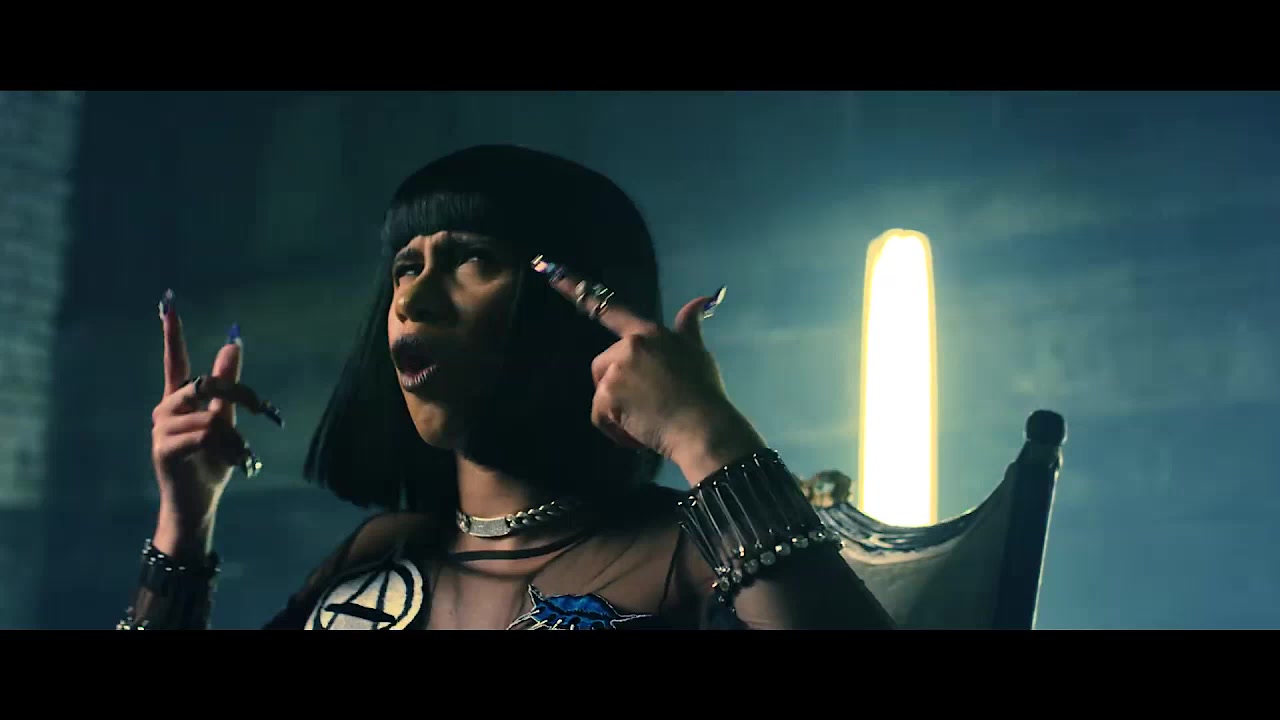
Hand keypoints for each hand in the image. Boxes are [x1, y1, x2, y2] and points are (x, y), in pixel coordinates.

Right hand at [151, 292, 272, 524]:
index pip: (175, 361)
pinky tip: (223, 461)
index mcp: (179, 402)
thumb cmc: (211, 464)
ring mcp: (161, 428)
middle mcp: (165, 410)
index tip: (168, 304)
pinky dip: (225, 448)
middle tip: (262, 409)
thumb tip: (232, 346)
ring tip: (232, 453)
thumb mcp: (226, 422)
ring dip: (233, 435)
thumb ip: (228, 388)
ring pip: (212, 414)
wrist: (197, 505)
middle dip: (240, 396)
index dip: (172, 333)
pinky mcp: (163, 448)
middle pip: (207, 384)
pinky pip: (206, 434)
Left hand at [533, 259, 765, 483]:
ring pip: (602, 393)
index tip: (549, 270)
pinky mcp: (608, 395)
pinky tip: (639, 431)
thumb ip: (689, 326)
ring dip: (617, 409)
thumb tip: (700, 299)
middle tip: (647, 403)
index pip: (611, 308)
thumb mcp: (697, 352)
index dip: (576, 288)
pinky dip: (615, 429)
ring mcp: (617, 369)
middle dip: (616, 386)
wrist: (703, 426)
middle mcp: (629, 345)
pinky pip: (601, 416)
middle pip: (603, 365)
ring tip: (647, 418)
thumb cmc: (704, 391)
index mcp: (649, 332)